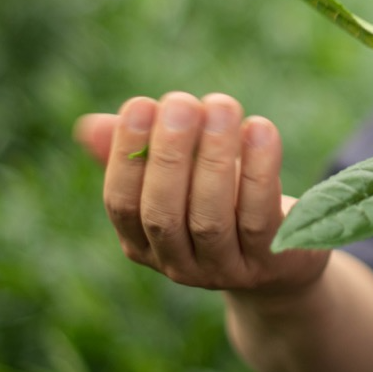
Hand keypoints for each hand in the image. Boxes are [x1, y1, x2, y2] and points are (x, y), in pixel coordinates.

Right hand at [74, 92, 327, 293]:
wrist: (282, 257)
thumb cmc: (220, 199)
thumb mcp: (180, 175)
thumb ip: (138, 153)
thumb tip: (89, 126)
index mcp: (142, 243)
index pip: (121, 204)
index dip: (125, 155)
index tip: (139, 104)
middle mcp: (177, 264)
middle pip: (163, 214)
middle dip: (170, 154)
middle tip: (181, 102)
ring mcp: (223, 270)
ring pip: (210, 218)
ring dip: (214, 157)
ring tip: (221, 106)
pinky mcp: (269, 262)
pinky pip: (259, 217)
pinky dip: (259, 170)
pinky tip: (259, 129)